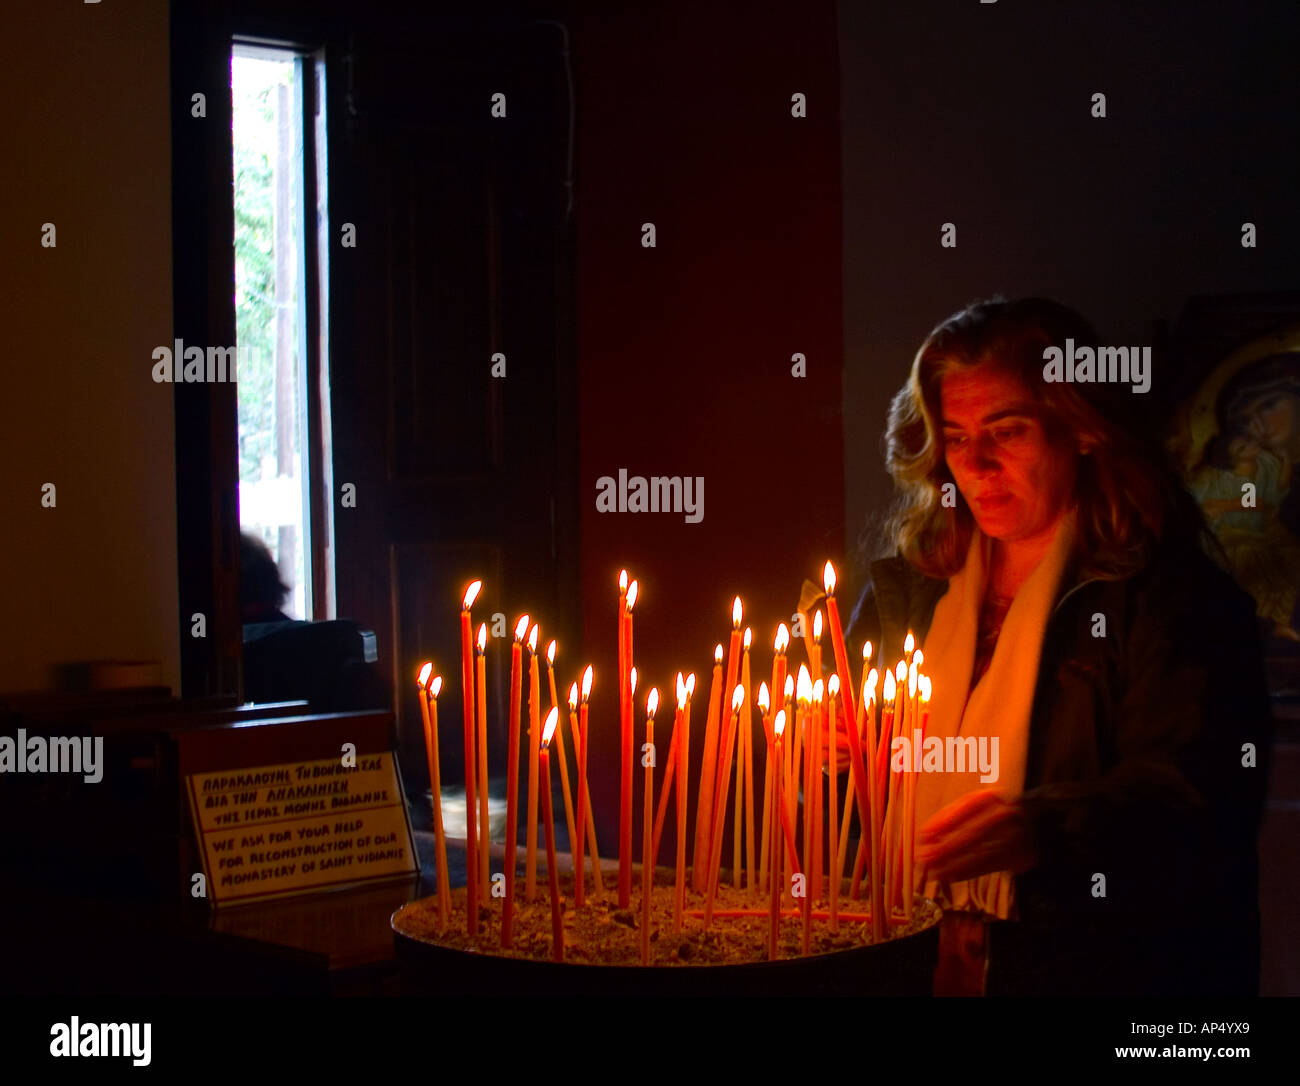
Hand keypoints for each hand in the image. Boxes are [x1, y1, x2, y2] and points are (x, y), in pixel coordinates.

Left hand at [917, 790, 1036, 881]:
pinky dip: (967, 872)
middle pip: (972, 834)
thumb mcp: (977, 804)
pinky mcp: (1019, 857)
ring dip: (954, 865)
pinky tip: (950, 876)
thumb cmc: (993, 811)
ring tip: (933, 872)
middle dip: (946, 849)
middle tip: (924, 859)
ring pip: (980, 854)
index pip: (965, 809)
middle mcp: (1005, 815)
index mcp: (991, 798)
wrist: (1037, 822)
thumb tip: (926, 835)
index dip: (943, 822)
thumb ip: (954, 815)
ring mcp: (1015, 837)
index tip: (923, 835)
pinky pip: (989, 866)